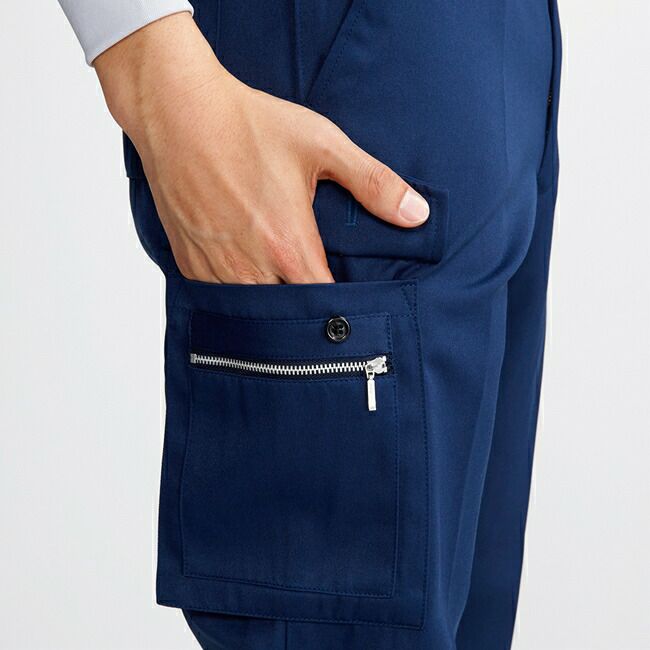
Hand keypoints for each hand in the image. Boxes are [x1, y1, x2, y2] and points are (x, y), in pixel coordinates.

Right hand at [95, 13, 429, 283]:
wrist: (177, 111)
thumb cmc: (249, 125)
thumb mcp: (322, 145)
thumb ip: (373, 183)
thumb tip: (418, 214)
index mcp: (288, 245)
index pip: (324, 304)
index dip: (340, 310)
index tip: (350, 308)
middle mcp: (250, 267)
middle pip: (287, 316)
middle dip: (305, 313)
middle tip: (318, 303)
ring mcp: (215, 269)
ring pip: (251, 311)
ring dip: (270, 306)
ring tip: (285, 292)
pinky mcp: (189, 263)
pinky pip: (218, 297)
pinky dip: (236, 294)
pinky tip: (249, 277)